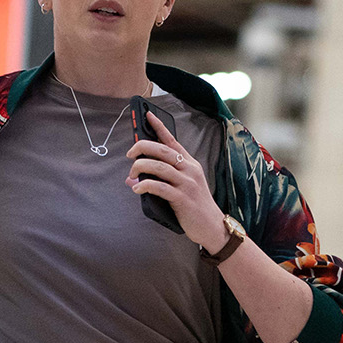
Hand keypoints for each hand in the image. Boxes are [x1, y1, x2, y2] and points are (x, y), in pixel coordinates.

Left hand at [126, 113, 226, 251]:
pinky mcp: (182, 198)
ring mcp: (187, 183)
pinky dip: (145, 186)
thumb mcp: (181, 188)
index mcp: (189, 164)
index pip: (172, 141)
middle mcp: (189, 169)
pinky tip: (137, 188)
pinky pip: (160, 187)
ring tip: (131, 174)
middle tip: (130, 154)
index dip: (159, 127)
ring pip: (159, 166)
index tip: (147, 115)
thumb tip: (132, 179)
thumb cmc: (194, 207)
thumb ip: (159, 180)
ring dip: (140, 167)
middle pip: (162, 150)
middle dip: (142, 147)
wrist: (212, 226)